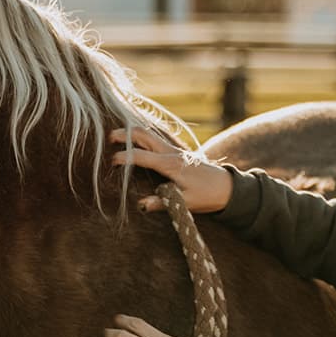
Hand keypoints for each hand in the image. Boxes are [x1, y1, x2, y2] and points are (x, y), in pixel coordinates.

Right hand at [108, 127, 232, 212]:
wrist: (227, 187)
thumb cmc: (208, 195)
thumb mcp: (185, 203)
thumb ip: (161, 202)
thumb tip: (140, 204)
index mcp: (170, 165)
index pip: (141, 156)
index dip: (124, 157)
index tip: (112, 162)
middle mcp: (171, 153)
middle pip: (144, 134)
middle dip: (124, 134)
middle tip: (108, 138)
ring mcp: (174, 150)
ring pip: (149, 133)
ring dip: (132, 132)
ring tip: (116, 137)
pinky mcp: (176, 152)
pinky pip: (156, 138)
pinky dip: (142, 136)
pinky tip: (135, 140)